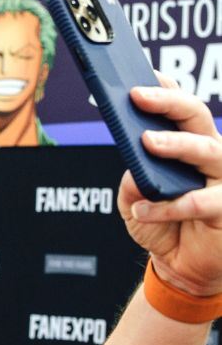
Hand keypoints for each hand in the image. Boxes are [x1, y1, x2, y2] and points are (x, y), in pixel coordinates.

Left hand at [120, 79, 221, 295]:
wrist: (181, 268)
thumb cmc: (162, 227)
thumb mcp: (134, 203)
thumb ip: (132, 182)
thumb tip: (134, 166)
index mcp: (190, 148)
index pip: (181, 112)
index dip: (166, 90)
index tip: (141, 76)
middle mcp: (212, 157)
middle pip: (198, 119)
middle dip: (168, 103)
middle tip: (138, 95)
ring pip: (209, 150)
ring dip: (178, 144)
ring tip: (147, 141)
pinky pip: (202, 201)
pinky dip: (170, 205)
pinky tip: (143, 209)